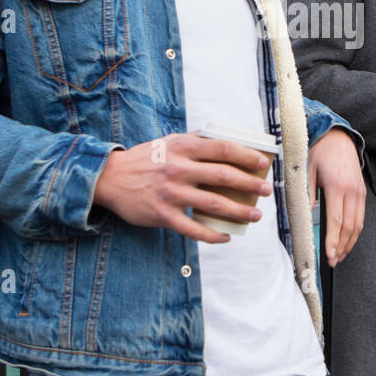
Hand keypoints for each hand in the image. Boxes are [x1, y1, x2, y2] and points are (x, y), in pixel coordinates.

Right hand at [92, 132, 272, 243]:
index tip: (263, 164)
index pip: (223, 149)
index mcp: (183, 148)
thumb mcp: (169, 142)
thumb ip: (195, 141)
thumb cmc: (145, 159)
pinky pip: (194, 229)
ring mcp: (171, 193)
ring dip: (239, 212)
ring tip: (254, 215)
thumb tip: (225, 139)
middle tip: (265, 192)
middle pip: (224, 177)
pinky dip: (213, 235)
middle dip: (250, 185)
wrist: (110, 178)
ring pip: (214, 205)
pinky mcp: (163, 215)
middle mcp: (179, 169)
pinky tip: (226, 236)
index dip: (247, 156)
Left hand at [309, 128, 365, 266]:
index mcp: (337, 186)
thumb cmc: (319, 152)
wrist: (338, 137)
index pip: (336, 221)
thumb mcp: (307, 170)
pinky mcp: (362, 192)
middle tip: (334, 261)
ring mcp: (359, 192)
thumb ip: (307, 193)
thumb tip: (306, 215)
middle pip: (350, 227)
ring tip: (341, 255)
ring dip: (350, 242)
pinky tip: (347, 240)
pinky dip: (355, 231)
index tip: (329, 255)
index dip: (334, 241)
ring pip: (358, 224)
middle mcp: (352, 191)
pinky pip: (361, 216)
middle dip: (342, 247)